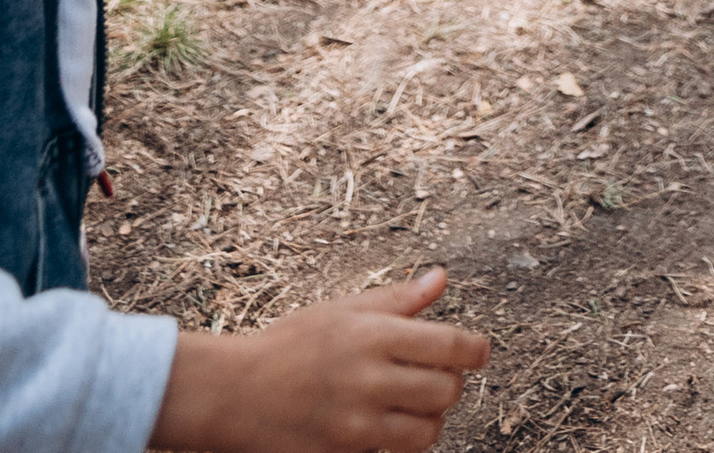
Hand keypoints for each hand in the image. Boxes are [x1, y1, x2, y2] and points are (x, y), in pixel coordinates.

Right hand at [151, 271, 488, 451]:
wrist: (235, 393)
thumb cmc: (289, 344)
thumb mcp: (343, 309)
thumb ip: (397, 300)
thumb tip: (441, 278)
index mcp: (374, 335)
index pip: (450, 345)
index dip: (475, 350)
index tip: (478, 351)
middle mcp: (370, 379)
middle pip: (446, 391)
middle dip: (452, 384)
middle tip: (438, 376)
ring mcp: (356, 423)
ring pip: (428, 430)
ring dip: (432, 418)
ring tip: (417, 404)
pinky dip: (403, 441)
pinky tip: (390, 425)